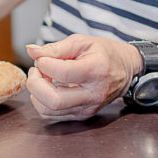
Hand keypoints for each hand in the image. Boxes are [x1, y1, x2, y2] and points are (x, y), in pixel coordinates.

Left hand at [25, 35, 142, 120]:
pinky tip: (48, 87)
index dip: (44, 64)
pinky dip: (42, 101)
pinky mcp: (82, 116)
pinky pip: (52, 115)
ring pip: (49, 111)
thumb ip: (55, 47)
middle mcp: (93, 94)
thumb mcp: (82, 42)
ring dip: (36, 93)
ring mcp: (88, 109)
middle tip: (36, 70)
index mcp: (96, 71)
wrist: (125, 70)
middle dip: (35, 83)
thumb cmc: (103, 53)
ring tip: (42, 77)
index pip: (62, 73)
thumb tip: (31, 51)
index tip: (42, 57)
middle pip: (53, 100)